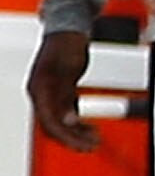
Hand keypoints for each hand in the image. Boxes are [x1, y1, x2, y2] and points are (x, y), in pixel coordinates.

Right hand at [26, 30, 95, 152]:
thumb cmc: (67, 45)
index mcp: (39, 90)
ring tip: (94, 138)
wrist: (69, 29)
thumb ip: (65, 96)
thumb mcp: (68, 71)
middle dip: (73, 138)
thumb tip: (67, 120)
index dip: (66, 137)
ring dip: (77, 132)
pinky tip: (90, 127)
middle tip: (92, 146)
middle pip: (53, 125)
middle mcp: (41, 94)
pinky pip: (66, 113)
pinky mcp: (59, 92)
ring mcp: (49, 93)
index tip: (82, 146)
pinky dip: (78, 122)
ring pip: (60, 121)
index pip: (49, 123)